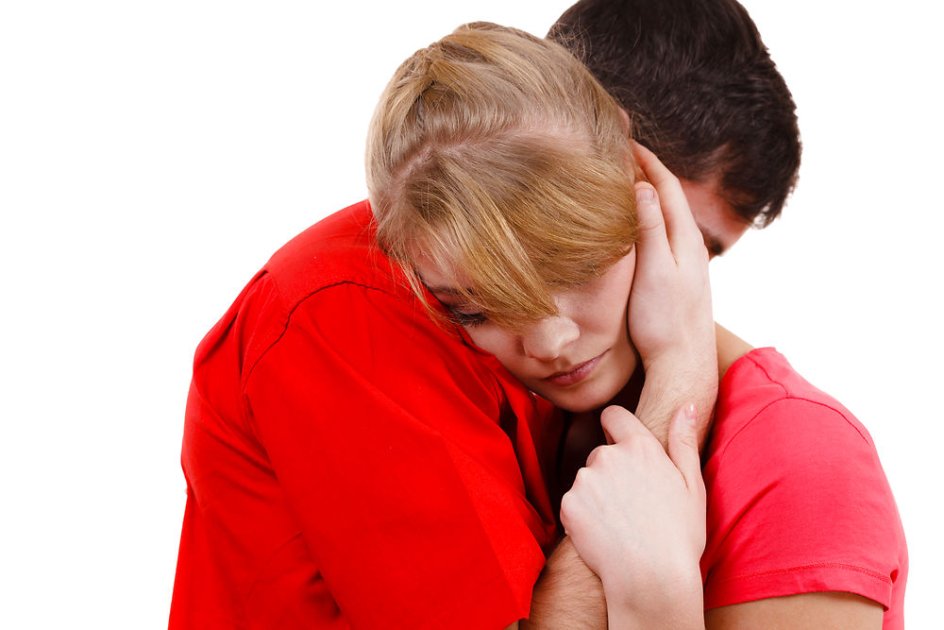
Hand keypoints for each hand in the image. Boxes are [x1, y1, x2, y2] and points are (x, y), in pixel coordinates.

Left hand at [560, 404, 705, 625]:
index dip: (616, 428)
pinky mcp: (568, 505)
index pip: (614, 416)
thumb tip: (684, 405)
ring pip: (587, 480)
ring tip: (621, 523)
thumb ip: (683, 441)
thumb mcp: (693, 486)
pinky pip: (573, 504)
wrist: (651, 579)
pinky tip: (604, 535)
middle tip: (633, 504)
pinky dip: (583, 517)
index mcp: (639, 447)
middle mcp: (607, 456)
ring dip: (597, 495)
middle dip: (611, 471)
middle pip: (601, 453)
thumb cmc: (679, 535)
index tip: (623, 446)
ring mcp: (585, 480)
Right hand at [627, 142, 717, 443]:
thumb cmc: (665, 322)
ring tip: (623, 181)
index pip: (665, 185)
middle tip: (620, 152)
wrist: (682, 364)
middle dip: (646, 170)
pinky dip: (646, 219)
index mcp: (685, 238)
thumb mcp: (654, 272)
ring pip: (664, 216)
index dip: (646, 159)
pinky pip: (661, 234)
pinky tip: (633, 228)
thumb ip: (650, 229)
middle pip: (667, 196)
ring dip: (646, 195)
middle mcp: (690, 246)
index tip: (623, 140)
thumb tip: (643, 186)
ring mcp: (685, 262)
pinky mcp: (677, 278)